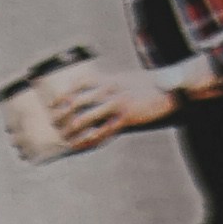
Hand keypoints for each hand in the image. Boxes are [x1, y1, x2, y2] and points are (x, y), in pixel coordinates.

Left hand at [50, 64, 182, 145]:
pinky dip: (92, 139)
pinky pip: (104, 131)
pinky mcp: (126, 118)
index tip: (53, 105)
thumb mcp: (125, 79)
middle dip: (63, 114)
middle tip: (56, 125)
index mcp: (108, 78)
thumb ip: (109, 83)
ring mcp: (117, 104)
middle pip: (77, 101)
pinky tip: (84, 144)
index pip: (79, 83)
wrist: (169, 88)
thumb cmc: (147, 86)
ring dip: (74, 129)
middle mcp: (109, 89)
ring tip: (66, 138)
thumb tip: (96, 88)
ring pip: (87, 117)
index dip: (63, 95)